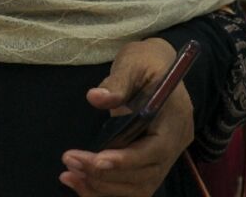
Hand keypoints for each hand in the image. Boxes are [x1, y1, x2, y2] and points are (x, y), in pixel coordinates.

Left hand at [60, 39, 193, 196]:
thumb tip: (95, 97)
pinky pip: (133, 185)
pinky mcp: (152, 162)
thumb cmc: (146, 62)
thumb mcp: (133, 62)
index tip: (95, 160)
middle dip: (106, 174)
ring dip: (103, 186)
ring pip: (139, 186)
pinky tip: (81, 182)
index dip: (127, 160)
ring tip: (70, 175)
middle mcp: (175, 143)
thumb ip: (117, 82)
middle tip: (70, 161)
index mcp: (174, 118)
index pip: (155, 150)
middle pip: (145, 174)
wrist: (159, 67)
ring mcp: (166, 156)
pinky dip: (107, 188)